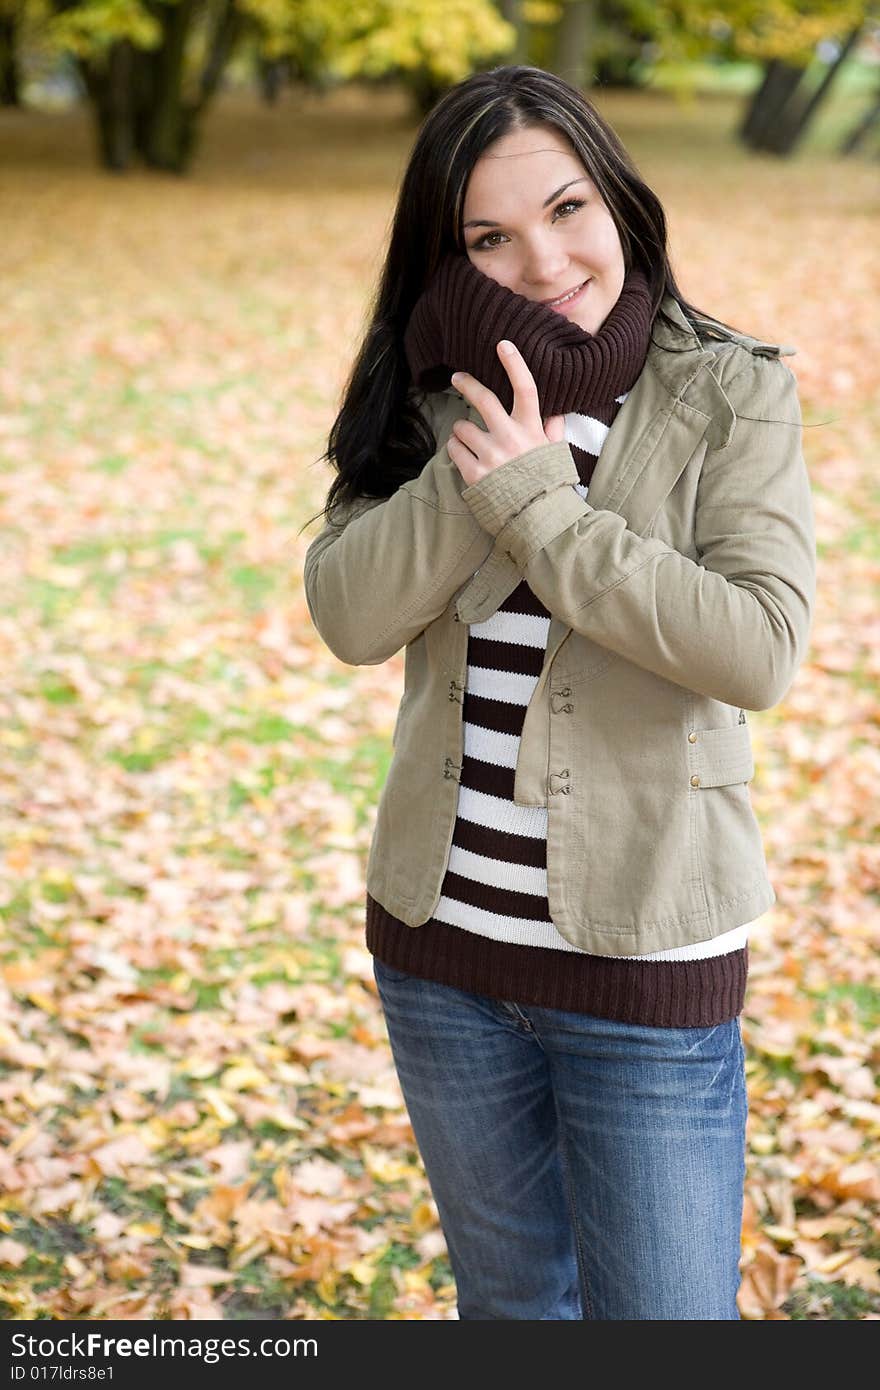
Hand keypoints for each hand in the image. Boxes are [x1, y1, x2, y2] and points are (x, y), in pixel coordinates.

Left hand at [446, 339, 565, 485]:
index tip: (502, 345)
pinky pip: (454, 449)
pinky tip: (464, 455)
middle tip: (457, 378)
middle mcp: (510, 437)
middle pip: (483, 399)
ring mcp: (491, 455)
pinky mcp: (474, 473)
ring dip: (461, 430)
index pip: (526, 388)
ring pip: (462, 427)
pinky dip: (455, 449)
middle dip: (466, 383)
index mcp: (531, 429)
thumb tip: (555, 414)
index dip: (514, 363)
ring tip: (468, 440)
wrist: (537, 518)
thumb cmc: (548, 484)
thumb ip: (553, 431)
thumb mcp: (556, 454)